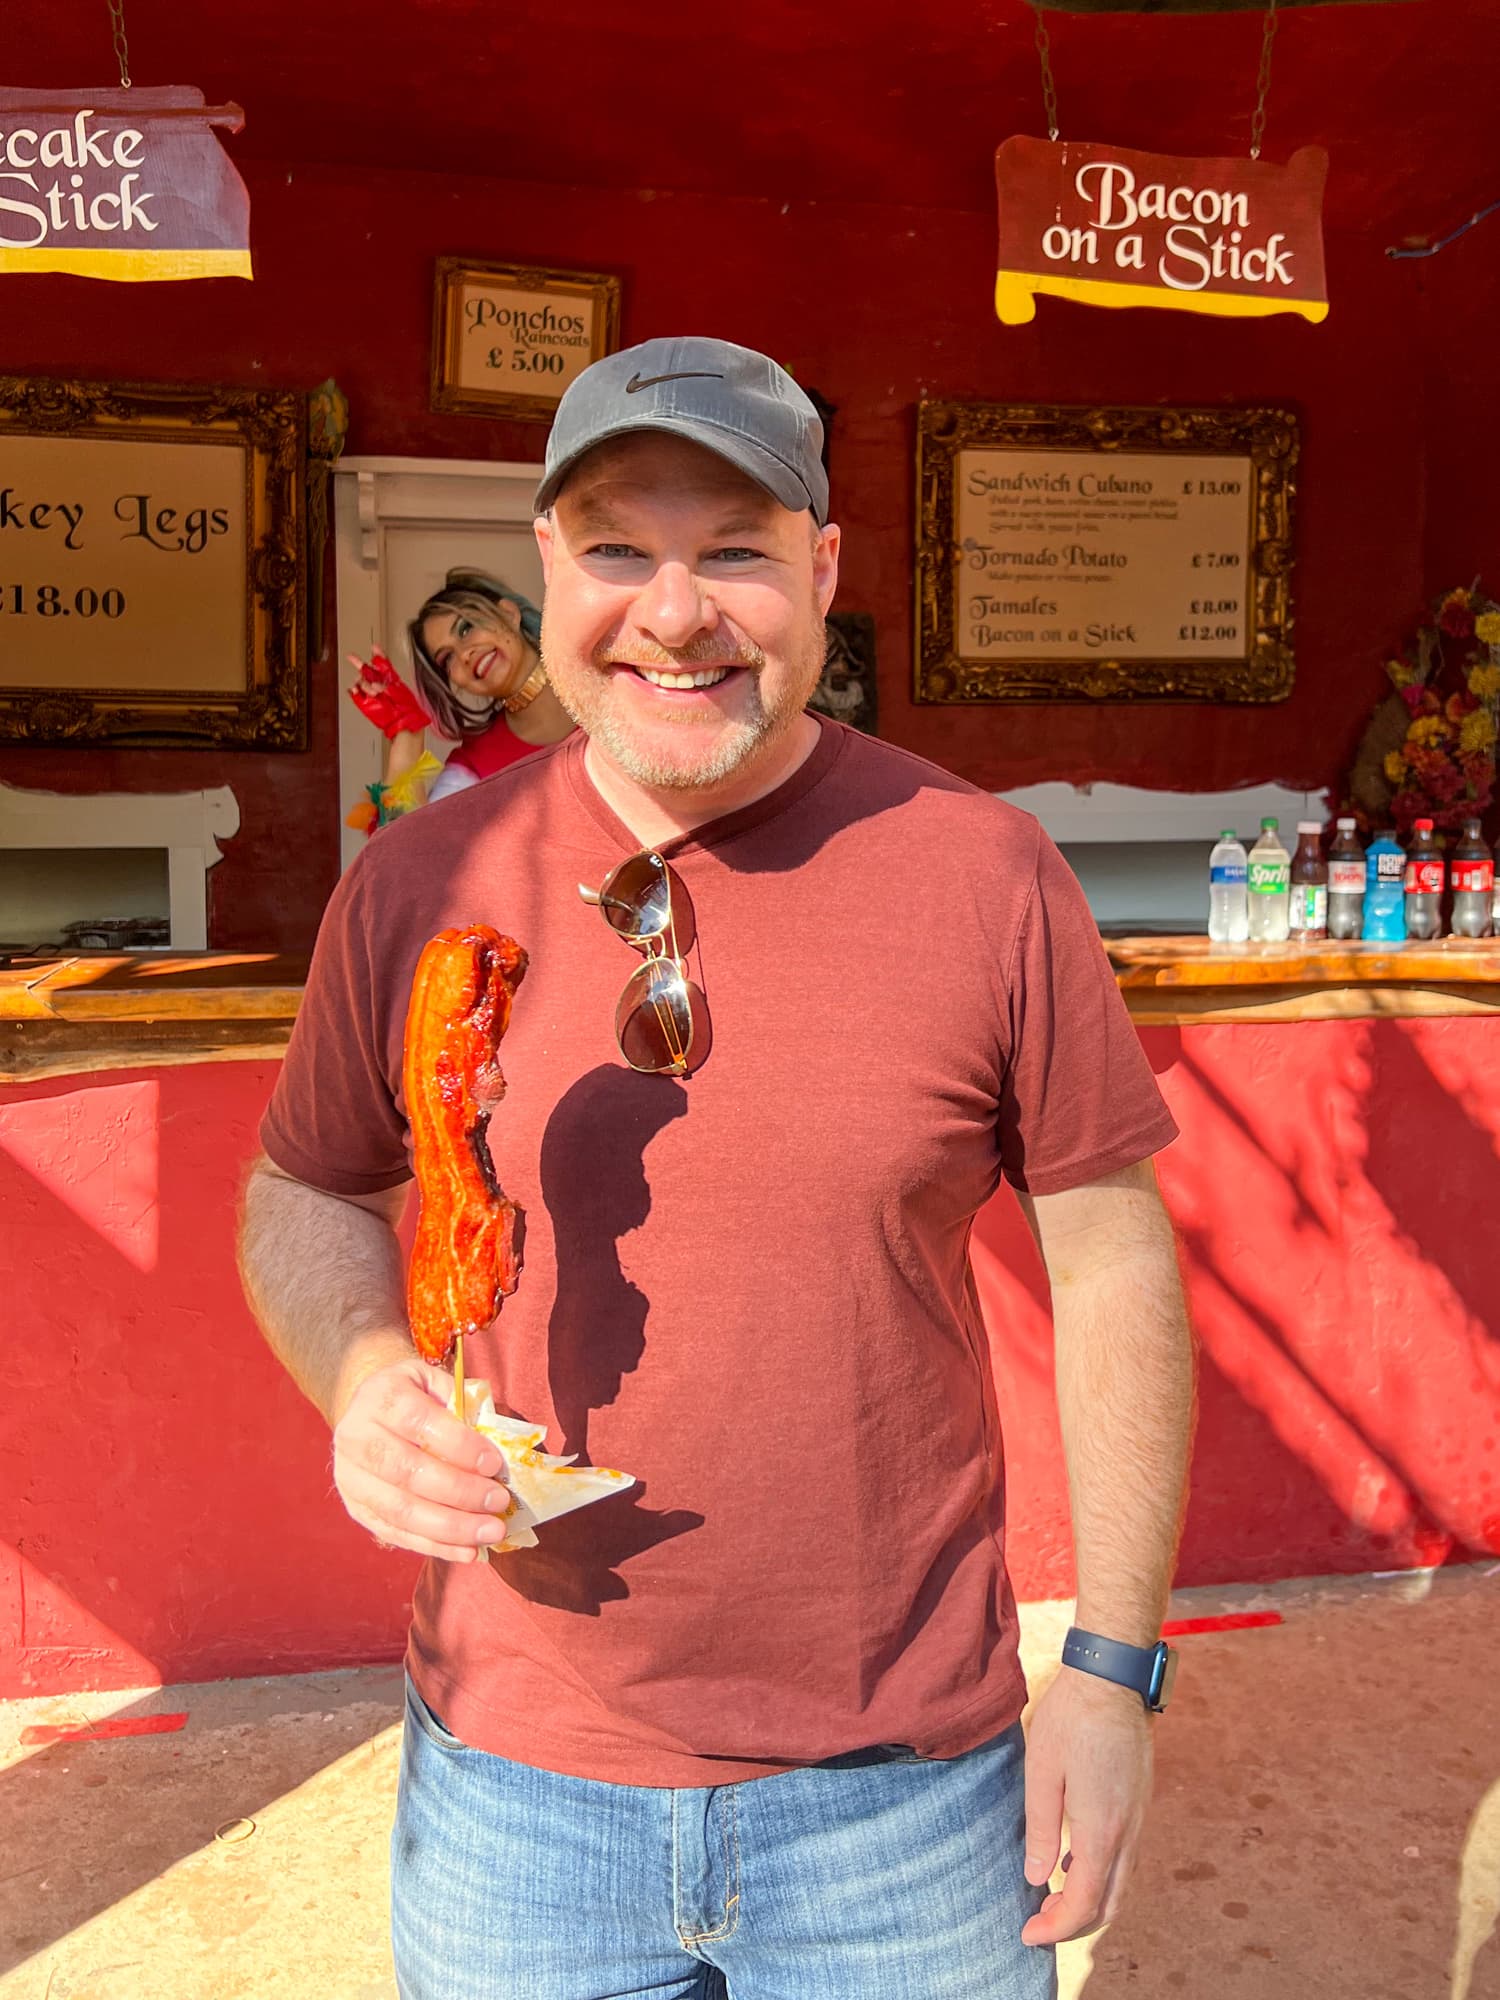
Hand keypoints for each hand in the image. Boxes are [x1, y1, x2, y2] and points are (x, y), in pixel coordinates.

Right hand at [332, 1354, 511, 1561]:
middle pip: (407, 1471)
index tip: (494, 1464)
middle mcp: (356, 1436)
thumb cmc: (417, 1397)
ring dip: (451, 1527)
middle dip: (459, 1492)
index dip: (458, 1445)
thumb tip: (502, 1445)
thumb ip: (465, 1407)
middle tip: (499, 1503)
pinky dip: (434, 1546)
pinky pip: (395, 1533)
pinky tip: (468, 1551)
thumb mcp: (438, 1384)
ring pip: (400, 1510)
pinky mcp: (356, 1508)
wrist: (369, 1410)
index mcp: (381, 1396)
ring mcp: (350, 1477)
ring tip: (491, 1533)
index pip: (419, 1421)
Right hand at [347, 650, 428, 738]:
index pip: (383, 663)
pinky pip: (355, 693)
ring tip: (373, 693)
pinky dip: (354, 691)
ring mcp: (372, 694)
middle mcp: (380, 685)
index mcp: (391, 680)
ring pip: (361, 681)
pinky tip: (356, 691)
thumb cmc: (407, 711)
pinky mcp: (366, 703)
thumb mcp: (400, 692)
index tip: (374, 647)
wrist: (403, 727)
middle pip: (367, 671)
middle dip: (366, 670)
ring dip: (364, 684)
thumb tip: (375, 684)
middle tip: (368, 676)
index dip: (378, 654)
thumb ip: (386, 685)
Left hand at [1020, 1666, 1153, 1945]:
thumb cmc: (1070, 1718)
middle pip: (1110, 1904)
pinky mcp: (1140, 1801)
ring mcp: (1140, 1816)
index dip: (1057, 1928)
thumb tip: (1037, 1879)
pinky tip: (1074, 1862)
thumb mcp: (1041, 1771)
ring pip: (1122, 1882)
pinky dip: (1102, 1874)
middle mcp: (1129, 1831)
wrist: (1113, 1678)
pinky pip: (1126, 1856)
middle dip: (1075, 1925)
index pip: (1085, 1903)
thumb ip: (1042, 1829)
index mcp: (1103, 1830)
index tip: (1027, 1934)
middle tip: (1038, 1923)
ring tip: (1051, 1899)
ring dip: (1091, 1901)